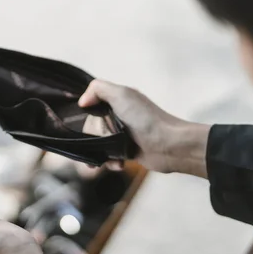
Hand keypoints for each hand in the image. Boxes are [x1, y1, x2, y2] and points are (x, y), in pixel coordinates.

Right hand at [79, 80, 209, 176]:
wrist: (169, 146)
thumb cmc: (147, 120)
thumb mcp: (122, 95)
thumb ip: (98, 89)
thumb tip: (82, 102)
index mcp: (116, 100)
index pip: (89, 107)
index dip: (88, 116)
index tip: (93, 122)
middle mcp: (118, 115)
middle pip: (90, 128)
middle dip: (96, 137)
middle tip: (110, 138)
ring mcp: (121, 134)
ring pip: (96, 144)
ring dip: (100, 153)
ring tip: (109, 158)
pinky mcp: (126, 151)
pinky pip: (107, 157)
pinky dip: (110, 162)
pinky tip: (119, 164)